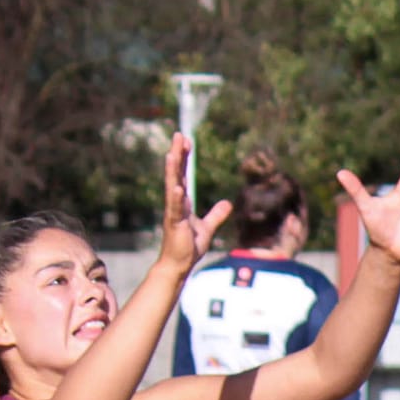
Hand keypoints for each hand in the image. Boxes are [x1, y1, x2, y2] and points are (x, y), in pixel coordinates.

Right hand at [156, 134, 233, 275]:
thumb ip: (217, 215)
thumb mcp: (207, 228)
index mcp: (182, 202)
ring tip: (172, 153)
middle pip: (176, 174)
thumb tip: (228, 203)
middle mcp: (175, 204)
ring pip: (172, 187)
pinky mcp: (174, 225)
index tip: (186, 140)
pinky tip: (177, 188)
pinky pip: (174, 209)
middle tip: (178, 134)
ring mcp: (173, 213)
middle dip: (178, 154)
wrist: (179, 265)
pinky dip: (176, 199)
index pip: (183, 175)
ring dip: (172, 171)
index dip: (184, 158)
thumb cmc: (188, 247)